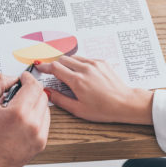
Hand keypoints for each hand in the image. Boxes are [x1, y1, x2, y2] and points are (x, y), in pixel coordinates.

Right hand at [0, 72, 49, 166]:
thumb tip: (11, 78)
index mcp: (19, 113)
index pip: (33, 86)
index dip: (28, 78)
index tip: (22, 77)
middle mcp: (33, 124)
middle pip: (42, 95)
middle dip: (31, 90)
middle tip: (18, 91)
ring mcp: (39, 135)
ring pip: (45, 109)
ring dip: (35, 103)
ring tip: (18, 107)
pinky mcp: (41, 144)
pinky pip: (44, 122)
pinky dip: (36, 116)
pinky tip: (22, 119)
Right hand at [36, 55, 153, 124]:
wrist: (125, 103)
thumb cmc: (104, 109)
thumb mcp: (78, 109)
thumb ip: (60, 99)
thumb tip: (47, 92)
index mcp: (77, 81)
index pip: (55, 67)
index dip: (45, 67)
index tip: (40, 67)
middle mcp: (85, 69)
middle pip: (62, 59)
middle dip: (55, 65)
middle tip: (53, 73)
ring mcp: (94, 64)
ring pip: (74, 57)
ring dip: (67, 64)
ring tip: (68, 74)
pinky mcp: (102, 62)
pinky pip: (85, 58)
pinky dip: (79, 63)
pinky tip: (82, 74)